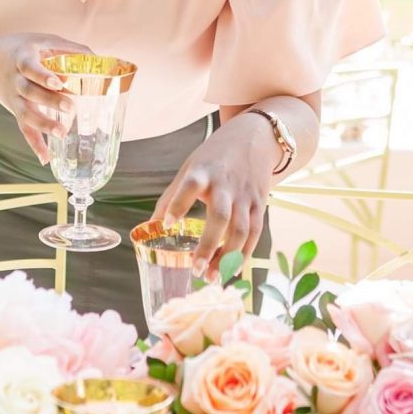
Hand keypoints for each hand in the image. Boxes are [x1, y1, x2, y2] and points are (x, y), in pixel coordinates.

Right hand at [0, 32, 92, 164]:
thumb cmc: (24, 49)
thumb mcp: (43, 40)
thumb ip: (69, 48)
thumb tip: (97, 59)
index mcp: (22, 59)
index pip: (30, 68)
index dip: (42, 76)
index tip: (58, 83)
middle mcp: (15, 81)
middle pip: (29, 92)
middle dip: (49, 101)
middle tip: (71, 108)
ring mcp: (14, 98)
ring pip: (25, 114)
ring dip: (42, 125)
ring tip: (61, 134)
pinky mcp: (16, 111)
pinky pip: (24, 129)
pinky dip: (34, 144)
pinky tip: (45, 158)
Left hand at [152, 112, 280, 277]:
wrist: (255, 137)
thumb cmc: (215, 156)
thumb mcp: (190, 167)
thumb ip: (171, 195)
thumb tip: (152, 225)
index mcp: (203, 172)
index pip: (190, 186)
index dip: (179, 204)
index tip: (168, 224)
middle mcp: (226, 185)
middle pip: (221, 216)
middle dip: (209, 244)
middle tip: (195, 268)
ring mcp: (245, 196)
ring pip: (241, 230)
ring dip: (227, 257)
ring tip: (210, 276)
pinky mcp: (260, 205)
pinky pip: (255, 234)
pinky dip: (245, 254)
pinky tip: (231, 270)